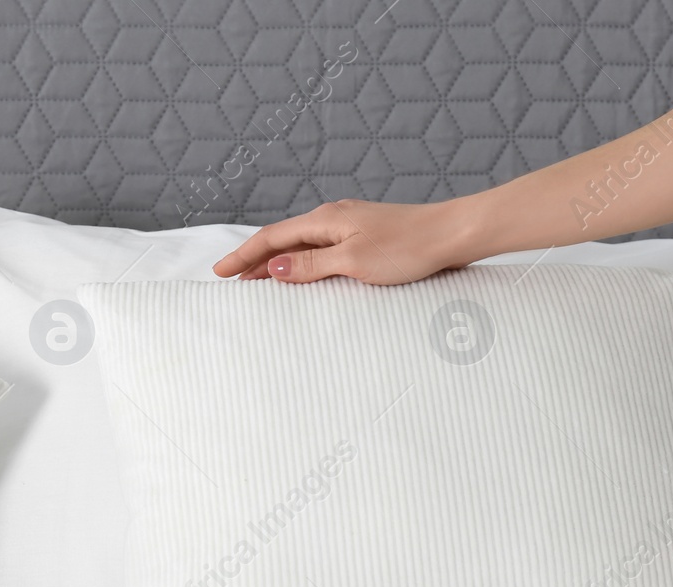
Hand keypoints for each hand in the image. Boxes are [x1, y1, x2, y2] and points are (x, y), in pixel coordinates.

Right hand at [212, 198, 485, 284]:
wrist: (452, 235)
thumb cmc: (408, 248)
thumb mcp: (353, 262)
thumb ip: (311, 265)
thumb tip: (274, 267)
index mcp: (325, 220)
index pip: (272, 238)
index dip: (244, 256)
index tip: (220, 272)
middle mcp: (334, 218)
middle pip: (283, 240)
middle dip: (255, 260)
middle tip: (232, 280)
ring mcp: (350, 225)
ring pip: (303, 245)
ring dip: (279, 262)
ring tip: (259, 281)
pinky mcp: (365, 236)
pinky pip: (322, 249)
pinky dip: (304, 262)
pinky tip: (304, 274)